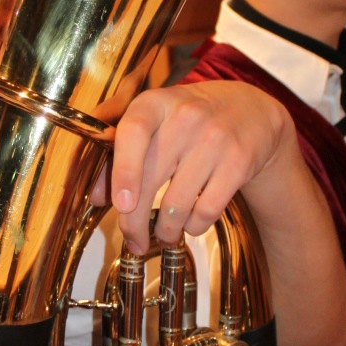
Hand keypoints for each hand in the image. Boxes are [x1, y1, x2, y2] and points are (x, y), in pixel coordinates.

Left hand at [91, 82, 293, 253]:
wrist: (250, 112)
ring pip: (179, 203)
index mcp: (156, 103)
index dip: (123, 170)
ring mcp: (215, 139)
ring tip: (165, 235)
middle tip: (134, 242)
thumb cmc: (187, 120)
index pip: (133, 132)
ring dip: (167, 230)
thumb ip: (117, 151)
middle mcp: (186, 117)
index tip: (119, 204)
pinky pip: (207, 210)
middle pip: (152, 179)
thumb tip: (95, 196)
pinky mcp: (239, 162)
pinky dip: (194, 226)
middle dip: (136, 222)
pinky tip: (190, 224)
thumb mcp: (153, 120)